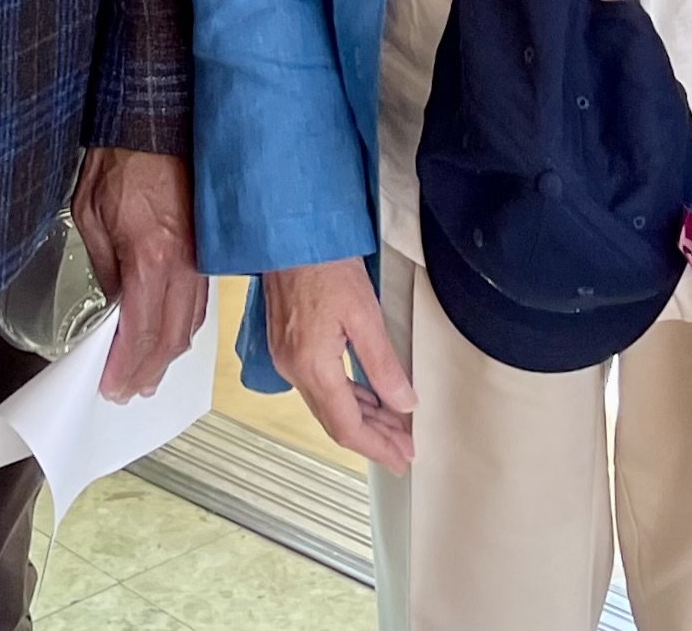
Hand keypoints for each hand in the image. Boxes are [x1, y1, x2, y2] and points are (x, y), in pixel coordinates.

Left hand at [73, 146, 207, 399]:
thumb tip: (113, 305)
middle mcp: (184, 265)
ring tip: (147, 374)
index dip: (125, 368)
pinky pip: (200, 301)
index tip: (111, 387)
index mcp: (151, 259)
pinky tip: (170, 336)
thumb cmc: (119, 160)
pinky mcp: (209, 248)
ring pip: (191, 324)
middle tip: (127, 391)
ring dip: (168, 355)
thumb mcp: (90, 216)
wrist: (156, 119)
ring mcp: (202, 258)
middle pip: (171, 339)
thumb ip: (104, 268)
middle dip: (148, 372)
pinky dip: (184, 327)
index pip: (141, 334)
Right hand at [260, 258, 413, 472]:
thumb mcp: (364, 314)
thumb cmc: (324, 264)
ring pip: (327, 405)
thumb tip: (404, 404)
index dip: (377, 447)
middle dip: (373, 439)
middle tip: (404, 449)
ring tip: (394, 428)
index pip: (346, 426)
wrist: (289, 233)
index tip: (402, 457)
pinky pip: (318, 386)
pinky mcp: (287, 346)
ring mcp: (287, 359)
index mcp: (311, 365)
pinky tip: (368, 399)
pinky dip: (346, 398)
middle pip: (335, 421)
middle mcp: (293, 369)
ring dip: (361, 419)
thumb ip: (383, 364)